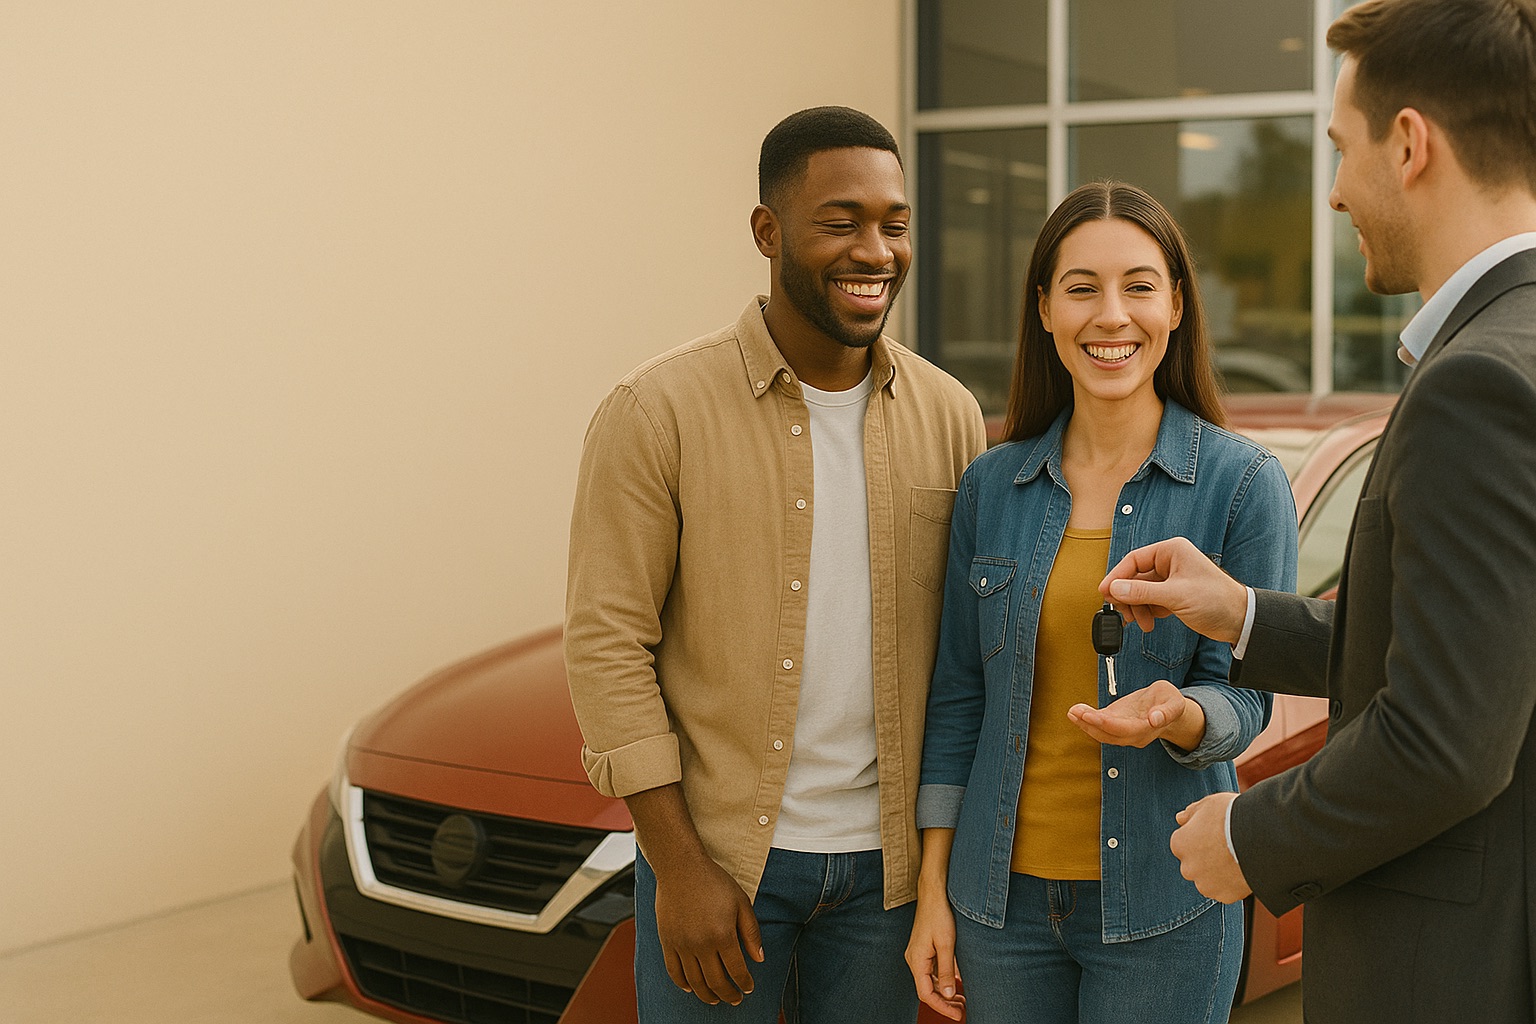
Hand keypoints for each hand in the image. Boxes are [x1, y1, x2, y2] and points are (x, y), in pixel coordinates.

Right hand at [653, 856, 763, 1003]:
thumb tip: (759, 958)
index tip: (748, 988)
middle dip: (728, 994)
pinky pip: (674, 971)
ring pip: (695, 981)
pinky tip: (690, 988)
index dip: (744, 983)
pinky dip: (682, 984)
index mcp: (722, 934)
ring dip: (707, 995)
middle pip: (716, 981)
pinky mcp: (667, 941)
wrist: (680, 867)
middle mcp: (701, 943)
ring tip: (715, 999)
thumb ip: (751, 932)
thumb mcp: (741, 902)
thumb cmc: (713, 881)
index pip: (736, 970)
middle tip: (735, 999)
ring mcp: (682, 944)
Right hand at [904, 892, 964, 1020]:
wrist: (934, 893)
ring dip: (945, 991)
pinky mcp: (925, 949)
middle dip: (945, 1002)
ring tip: (962, 999)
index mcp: (916, 960)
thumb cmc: (939, 915)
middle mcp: (915, 959)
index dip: (941, 1007)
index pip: (926, 994)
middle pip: (928, 989)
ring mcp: (919, 954)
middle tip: (963, 1009)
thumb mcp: (946, 945)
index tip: (957, 1015)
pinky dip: (944, 979)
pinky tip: (957, 982)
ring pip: (931, 981)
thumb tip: (946, 994)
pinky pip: (933, 970)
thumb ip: (945, 971)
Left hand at [1068, 680, 1205, 750]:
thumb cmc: (1170, 702)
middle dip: (1090, 724)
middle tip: (1075, 711)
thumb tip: (1155, 719)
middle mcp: (1133, 735)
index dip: (1107, 724)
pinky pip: (1099, 727)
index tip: (1092, 716)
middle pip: (1109, 734)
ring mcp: (1123, 731)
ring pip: (1101, 733)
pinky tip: (1075, 712)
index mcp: (1147, 729)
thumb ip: (1166, 711)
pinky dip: (1086, 721)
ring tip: (1072, 712)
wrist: (1166, 708)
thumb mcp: (1174, 701)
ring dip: (1085, 724)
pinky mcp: (1115, 724)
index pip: (1125, 730)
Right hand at [1100, 537, 1247, 642]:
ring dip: (1137, 608)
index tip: (1104, 592)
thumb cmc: (1216, 600)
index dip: (1117, 576)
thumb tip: (1114, 589)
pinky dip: (1147, 613)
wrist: (1240, 620)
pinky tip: (1150, 623)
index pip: (1134, 560)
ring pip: (1141, 592)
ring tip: (1141, 623)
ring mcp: (1171, 579)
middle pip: (1135, 578)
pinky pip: (1150, 601)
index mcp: (1172, 551)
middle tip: (1123, 613)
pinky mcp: (1173, 595)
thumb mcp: (1176, 596)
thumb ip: (1143, 592)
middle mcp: (1170, 562)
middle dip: (1128, 597)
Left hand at [1170, 792, 1251, 902]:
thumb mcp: (1208, 804)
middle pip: (1195, 864)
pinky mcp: (1225, 896)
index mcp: (1180, 844)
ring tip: (1238, 859)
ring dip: (1218, 873)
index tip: (1215, 833)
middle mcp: (1188, 868)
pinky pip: (1226, 891)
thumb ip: (1191, 813)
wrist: (1261, 837)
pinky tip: (1243, 870)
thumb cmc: (1232, 816)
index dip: (1201, 837)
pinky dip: (1233, 884)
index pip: (1184, 843)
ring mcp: (1206, 884)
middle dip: (1207, 858)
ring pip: (1209, 880)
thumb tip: (1180, 818)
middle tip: (1227, 847)